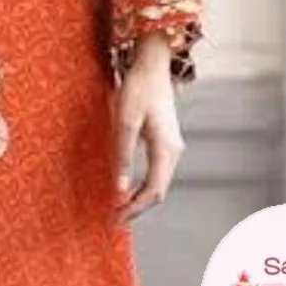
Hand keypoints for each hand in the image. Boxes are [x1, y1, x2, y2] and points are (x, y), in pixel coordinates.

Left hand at [112, 36, 183, 222]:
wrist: (152, 65)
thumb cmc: (137, 90)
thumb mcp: (124, 123)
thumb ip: (122, 157)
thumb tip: (118, 190)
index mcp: (165, 150)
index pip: (153, 191)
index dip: (134, 208)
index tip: (114, 218)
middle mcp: (173, 152)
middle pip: (158, 191)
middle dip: (136, 208)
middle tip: (112, 219)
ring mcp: (171, 147)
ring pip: (158, 183)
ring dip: (139, 198)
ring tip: (117, 208)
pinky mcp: (165, 142)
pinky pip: (156, 173)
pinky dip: (142, 185)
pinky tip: (126, 188)